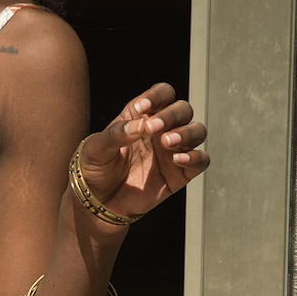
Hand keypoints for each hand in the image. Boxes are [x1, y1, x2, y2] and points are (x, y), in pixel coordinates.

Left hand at [78, 82, 208, 220]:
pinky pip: (200, 161)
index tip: (142, 108)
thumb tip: (141, 125)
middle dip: (172, 115)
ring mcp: (173, 151)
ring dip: (187, 133)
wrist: (97, 202)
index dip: (158, 96)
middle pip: (183, 109)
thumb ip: (117, 133)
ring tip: (167, 143)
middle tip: (154, 129)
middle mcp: (162, 130)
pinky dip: (195, 157)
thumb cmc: (96, 169)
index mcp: (143, 116)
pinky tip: (177, 160)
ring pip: (197, 131)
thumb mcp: (97, 148)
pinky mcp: (180, 173)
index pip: (163, 94)